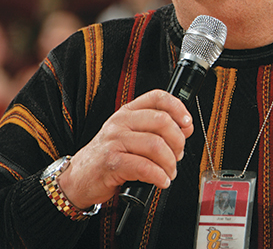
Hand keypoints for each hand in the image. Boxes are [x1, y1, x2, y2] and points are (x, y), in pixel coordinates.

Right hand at [56, 89, 193, 209]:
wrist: (79, 176)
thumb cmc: (110, 155)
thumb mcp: (131, 134)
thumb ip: (155, 129)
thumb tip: (186, 128)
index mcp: (128, 111)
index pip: (157, 97)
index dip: (178, 108)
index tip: (187, 123)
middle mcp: (121, 122)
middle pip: (162, 121)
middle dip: (178, 141)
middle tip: (178, 155)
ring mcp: (115, 141)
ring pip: (156, 145)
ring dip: (170, 162)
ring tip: (170, 171)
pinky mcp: (111, 162)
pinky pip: (144, 167)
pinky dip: (159, 176)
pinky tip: (161, 180)